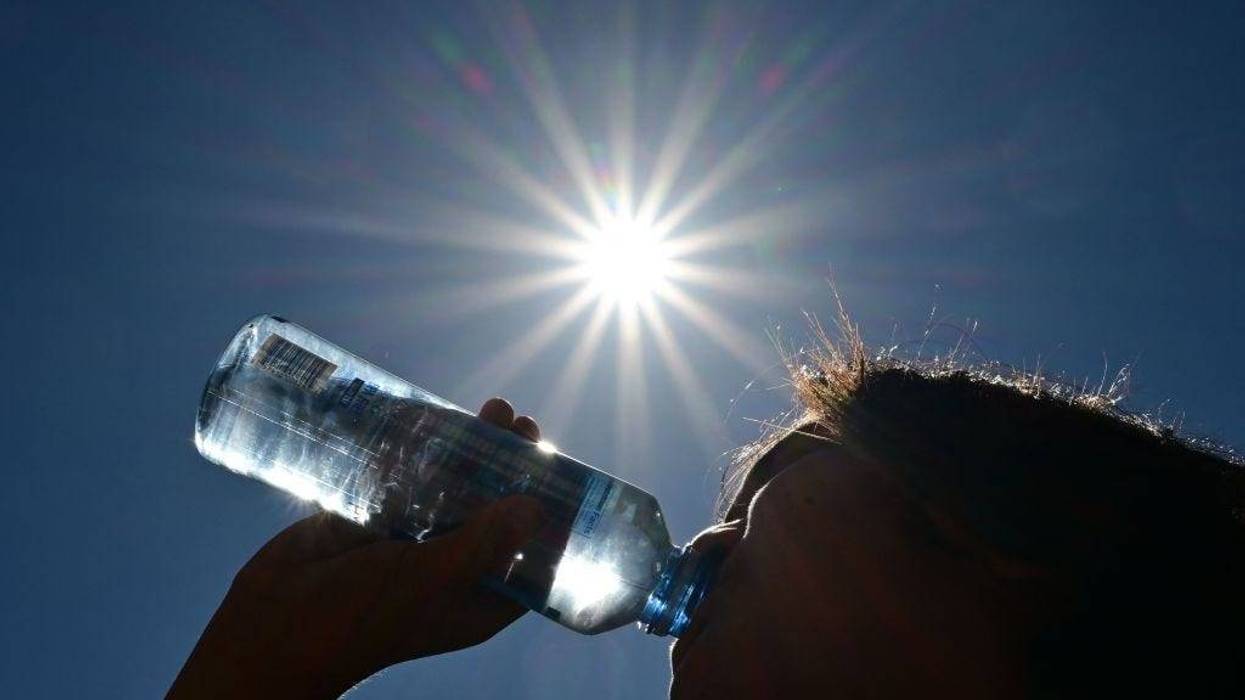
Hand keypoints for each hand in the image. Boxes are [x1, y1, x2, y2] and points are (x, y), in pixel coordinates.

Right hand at [169, 398, 545, 699]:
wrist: (270, 625)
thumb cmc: (355, 618)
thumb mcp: (428, 580)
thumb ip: (481, 545)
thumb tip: (536, 509)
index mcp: (479, 597)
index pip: (533, 554)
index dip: (551, 513)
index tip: (560, 468)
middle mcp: (454, 569)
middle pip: (498, 509)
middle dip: (513, 467)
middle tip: (520, 423)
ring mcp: (416, 542)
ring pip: (458, 488)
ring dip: (476, 450)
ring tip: (493, 408)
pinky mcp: (379, 519)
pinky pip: (414, 479)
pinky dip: (429, 452)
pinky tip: (440, 418)